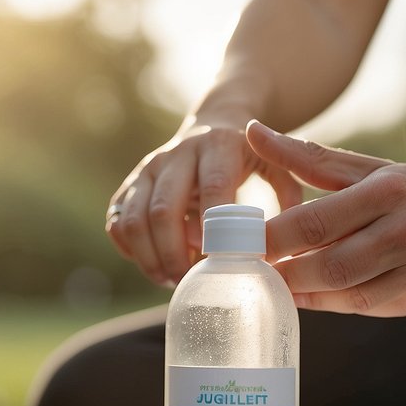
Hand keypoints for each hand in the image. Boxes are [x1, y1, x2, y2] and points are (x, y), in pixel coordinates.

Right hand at [106, 121, 303, 285]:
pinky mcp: (129, 184)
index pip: (212, 188)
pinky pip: (118, 224)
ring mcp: (147, 169)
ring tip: (172, 280)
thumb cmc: (249, 157)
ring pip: (133, 221)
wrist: (213, 124)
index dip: (214, 227)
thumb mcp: (275, 166)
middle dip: (174, 254)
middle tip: (189, 282)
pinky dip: (131, 251)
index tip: (220, 260)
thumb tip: (284, 240)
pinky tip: (156, 264)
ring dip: (150, 258)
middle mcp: (175, 154)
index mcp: (217, 146)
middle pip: (163, 210)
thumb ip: (287, 195)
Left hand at [247, 120, 405, 315]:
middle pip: (324, 262)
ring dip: (298, 291)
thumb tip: (252, 132)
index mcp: (387, 190)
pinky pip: (358, 306)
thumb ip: (307, 157)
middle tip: (245, 270)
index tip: (238, 243)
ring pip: (341, 290)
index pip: (313, 221)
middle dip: (279, 270)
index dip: (270, 239)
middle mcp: (404, 229)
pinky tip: (303, 295)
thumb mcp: (370, 169)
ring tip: (268, 283)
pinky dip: (325, 303)